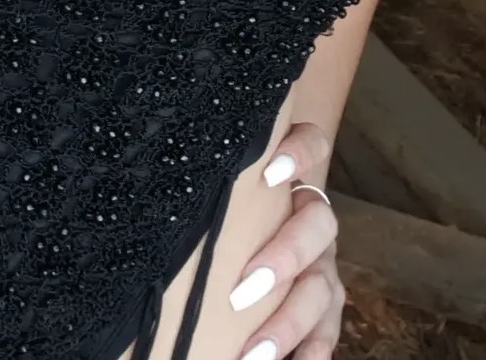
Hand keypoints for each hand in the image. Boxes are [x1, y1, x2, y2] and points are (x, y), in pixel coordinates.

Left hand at [229, 122, 344, 359]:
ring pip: (322, 286)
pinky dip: (314, 352)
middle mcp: (312, 221)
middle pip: (318, 225)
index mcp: (290, 183)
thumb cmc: (221, 216)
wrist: (249, 239)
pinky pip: (328, 333)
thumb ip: (213, 190)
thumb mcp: (223, 199)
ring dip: (290, 321)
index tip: (271, 172)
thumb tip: (157, 186)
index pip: (310, 146)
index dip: (299, 153)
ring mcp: (322, 265)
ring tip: (255, 351)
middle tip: (242, 290)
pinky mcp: (325, 310)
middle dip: (284, 257)